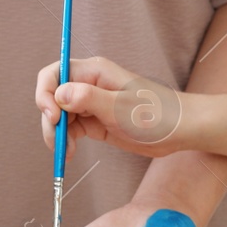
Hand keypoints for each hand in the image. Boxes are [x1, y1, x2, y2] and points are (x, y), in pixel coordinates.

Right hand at [35, 56, 189, 158]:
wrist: (181, 131)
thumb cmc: (158, 114)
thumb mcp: (121, 108)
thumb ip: (88, 99)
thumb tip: (59, 94)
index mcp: (94, 72)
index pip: (54, 74)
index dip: (45, 94)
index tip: (52, 117)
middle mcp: (89, 85)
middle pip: (52, 97)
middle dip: (50, 119)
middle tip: (57, 142)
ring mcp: (91, 104)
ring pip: (59, 115)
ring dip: (57, 134)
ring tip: (67, 152)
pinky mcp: (96, 122)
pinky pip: (71, 129)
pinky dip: (67, 141)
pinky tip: (71, 153)